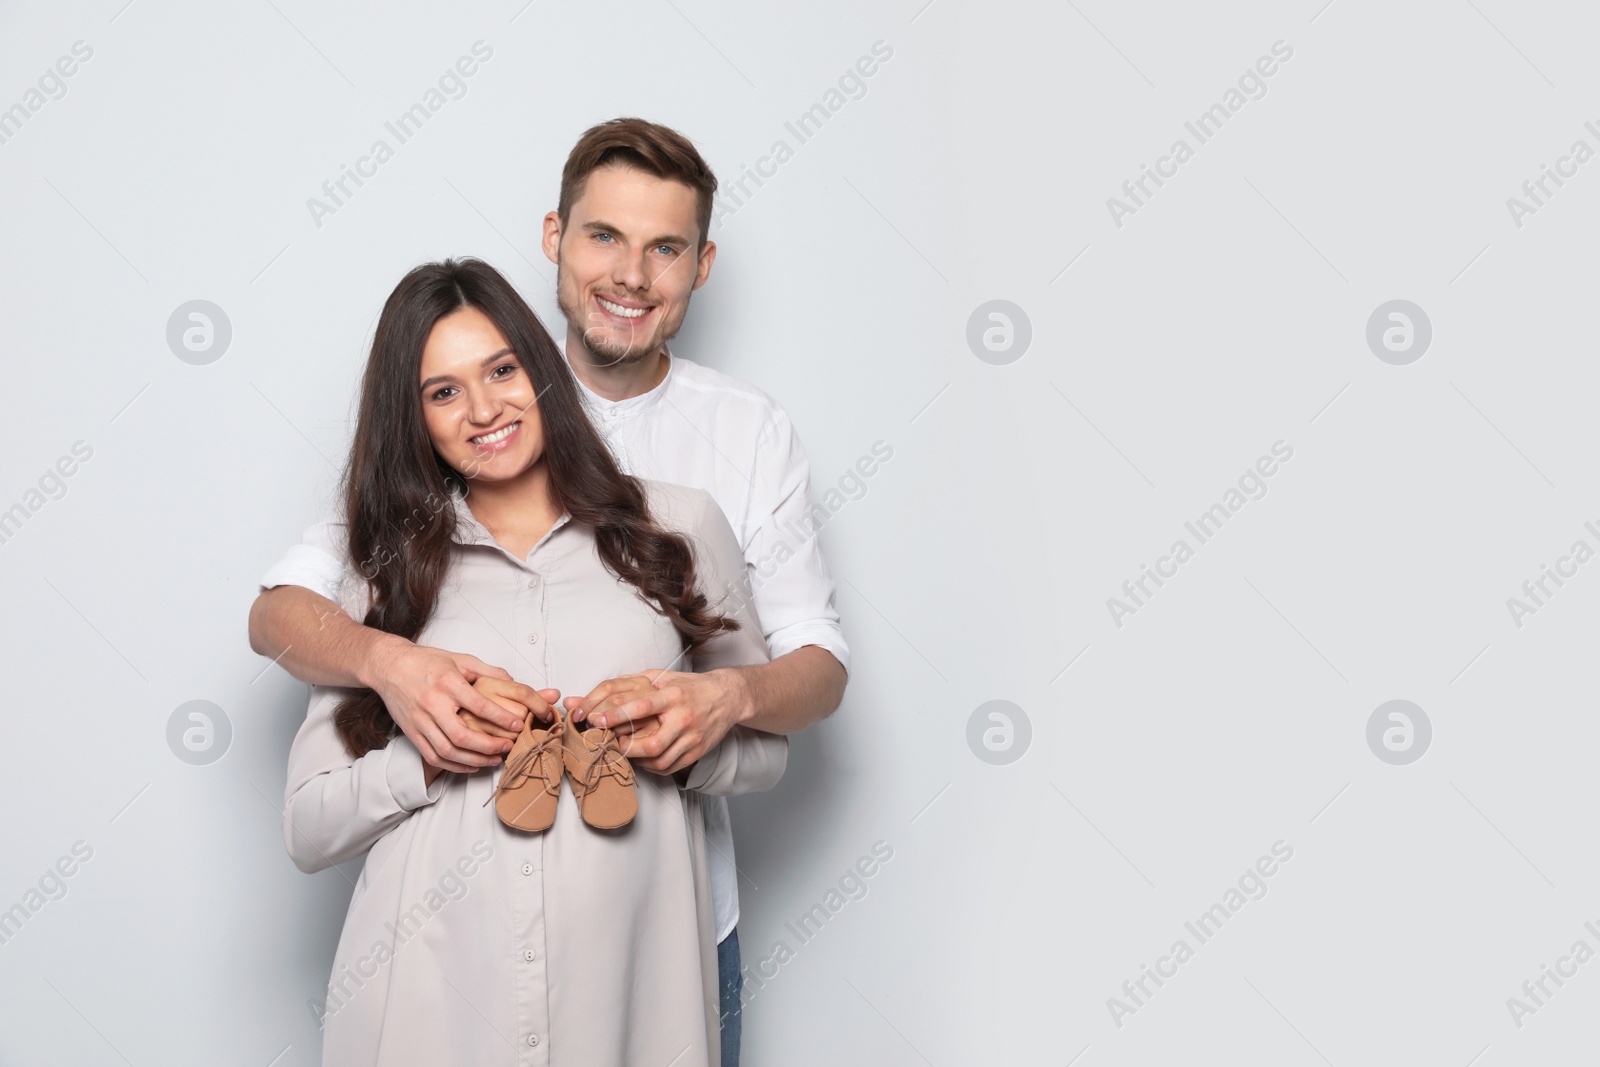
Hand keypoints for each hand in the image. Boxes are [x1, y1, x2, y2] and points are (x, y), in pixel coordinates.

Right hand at [365, 636, 548, 773]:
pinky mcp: (412, 733)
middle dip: (489, 746)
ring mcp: (420, 721)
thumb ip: (487, 670)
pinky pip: (433, 756)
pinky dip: (454, 766)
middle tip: (508, 747)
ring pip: (448, 751)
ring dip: (474, 760)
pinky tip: (471, 765)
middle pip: (463, 736)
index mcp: (448, 683)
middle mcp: (433, 704)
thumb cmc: (426, 662)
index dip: (501, 718)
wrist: (389, 666)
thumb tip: (513, 681)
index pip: (479, 705)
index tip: (517, 725)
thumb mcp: (459, 659)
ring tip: (494, 760)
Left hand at [571, 668, 751, 775]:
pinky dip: (653, 767)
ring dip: (639, 761)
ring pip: (660, 761)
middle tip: (614, 745)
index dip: (619, 715)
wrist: (728, 697)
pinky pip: (670, 767)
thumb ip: (638, 683)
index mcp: (673, 695)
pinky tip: (645, 759)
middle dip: (628, 749)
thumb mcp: (666, 677)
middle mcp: (684, 718)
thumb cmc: (691, 686)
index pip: (642, 706)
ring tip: (628, 752)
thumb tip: (606, 691)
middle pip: (652, 744)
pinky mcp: (697, 751)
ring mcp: (692, 737)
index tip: (599, 720)